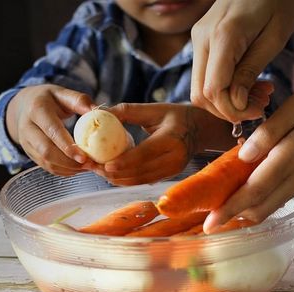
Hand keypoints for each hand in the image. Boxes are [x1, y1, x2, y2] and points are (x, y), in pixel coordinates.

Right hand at [6, 84, 101, 175]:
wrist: (24, 106)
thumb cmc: (49, 99)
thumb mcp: (62, 93)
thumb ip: (80, 101)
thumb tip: (100, 111)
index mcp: (37, 109)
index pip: (52, 131)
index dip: (67, 146)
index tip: (84, 157)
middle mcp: (27, 127)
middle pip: (47, 151)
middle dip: (69, 162)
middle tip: (90, 165)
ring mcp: (26, 142)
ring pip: (47, 162)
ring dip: (69, 168)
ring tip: (87, 166)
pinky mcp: (30, 153)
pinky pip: (47, 167)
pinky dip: (64, 170)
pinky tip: (78, 167)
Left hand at [103, 102, 237, 185]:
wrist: (200, 130)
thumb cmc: (175, 115)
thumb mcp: (154, 109)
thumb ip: (127, 111)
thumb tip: (100, 111)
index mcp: (172, 139)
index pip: (145, 154)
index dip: (125, 161)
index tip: (105, 165)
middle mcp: (174, 159)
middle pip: (140, 171)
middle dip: (115, 173)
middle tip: (93, 167)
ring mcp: (173, 170)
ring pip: (141, 180)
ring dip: (118, 179)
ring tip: (98, 172)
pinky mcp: (169, 176)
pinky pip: (144, 181)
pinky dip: (127, 180)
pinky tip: (112, 175)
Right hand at [191, 0, 293, 121]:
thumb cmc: (277, 2)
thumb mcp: (274, 38)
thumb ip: (251, 71)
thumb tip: (236, 104)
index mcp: (223, 36)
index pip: (213, 90)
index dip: (233, 110)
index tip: (257, 111)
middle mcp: (202, 38)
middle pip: (201, 95)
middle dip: (229, 110)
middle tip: (258, 106)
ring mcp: (198, 40)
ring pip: (200, 90)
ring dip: (227, 102)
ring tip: (257, 96)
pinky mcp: (201, 42)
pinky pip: (206, 78)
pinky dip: (224, 90)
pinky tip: (247, 85)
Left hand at [203, 77, 293, 231]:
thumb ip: (272, 129)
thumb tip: (244, 154)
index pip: (255, 188)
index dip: (230, 207)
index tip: (209, 222)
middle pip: (260, 206)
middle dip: (231, 217)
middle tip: (206, 225)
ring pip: (270, 207)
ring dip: (243, 214)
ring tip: (219, 214)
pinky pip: (278, 199)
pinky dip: (258, 205)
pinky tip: (243, 200)